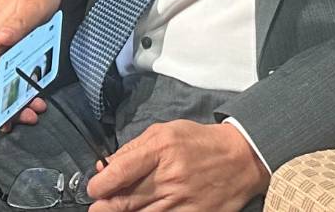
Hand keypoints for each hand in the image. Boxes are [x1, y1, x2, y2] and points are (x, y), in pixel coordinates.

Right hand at [0, 0, 61, 125]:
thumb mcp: (31, 5)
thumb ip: (16, 23)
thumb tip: (0, 38)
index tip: (6, 119)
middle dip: (9, 107)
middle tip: (30, 116)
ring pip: (3, 83)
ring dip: (18, 99)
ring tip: (37, 108)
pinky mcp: (11, 47)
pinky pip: (12, 73)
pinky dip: (23, 86)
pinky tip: (37, 92)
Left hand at [85, 120, 269, 211]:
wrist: (240, 158)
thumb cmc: (199, 142)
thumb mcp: (165, 131)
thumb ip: (134, 148)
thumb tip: (107, 166)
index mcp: (161, 149)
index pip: (120, 171)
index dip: (100, 184)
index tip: (93, 187)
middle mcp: (169, 177)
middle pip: (126, 200)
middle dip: (104, 206)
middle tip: (95, 207)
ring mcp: (181, 201)